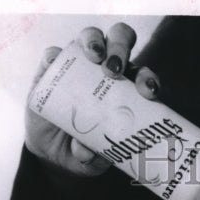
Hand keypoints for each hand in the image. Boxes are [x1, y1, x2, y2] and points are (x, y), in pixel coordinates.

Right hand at [24, 22, 161, 177]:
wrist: (51, 151)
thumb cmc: (84, 151)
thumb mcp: (92, 162)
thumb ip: (93, 158)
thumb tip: (86, 152)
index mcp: (127, 89)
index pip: (142, 76)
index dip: (148, 79)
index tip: (148, 92)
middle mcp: (105, 69)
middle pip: (120, 43)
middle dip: (121, 49)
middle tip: (115, 70)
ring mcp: (78, 64)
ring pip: (90, 37)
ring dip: (94, 41)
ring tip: (94, 57)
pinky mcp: (51, 68)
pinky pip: (54, 53)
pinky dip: (56, 54)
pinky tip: (56, 60)